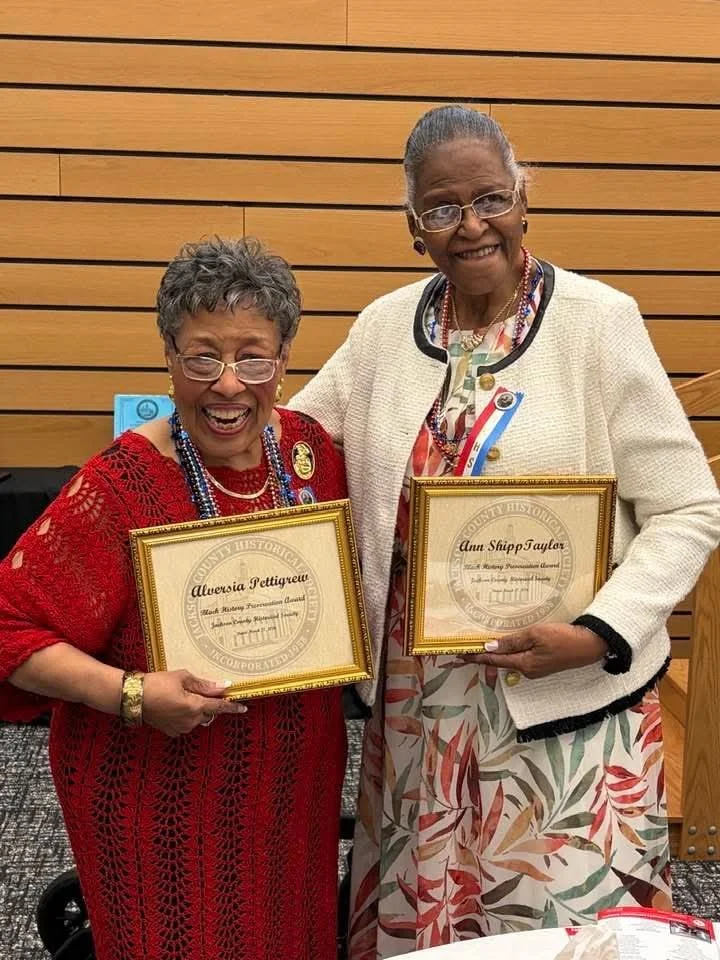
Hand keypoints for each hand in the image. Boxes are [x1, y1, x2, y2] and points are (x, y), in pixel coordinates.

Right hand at [141, 670, 246, 736]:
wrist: (133, 698)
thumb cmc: (157, 684)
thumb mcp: (182, 677)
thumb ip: (204, 684)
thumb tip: (222, 686)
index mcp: (195, 707)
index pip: (220, 707)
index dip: (232, 707)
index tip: (243, 707)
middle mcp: (190, 721)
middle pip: (209, 713)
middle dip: (208, 703)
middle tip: (198, 690)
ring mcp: (180, 728)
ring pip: (197, 719)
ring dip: (196, 709)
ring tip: (181, 695)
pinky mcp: (171, 731)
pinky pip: (185, 723)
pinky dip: (185, 715)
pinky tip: (174, 705)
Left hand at [470, 623, 607, 679]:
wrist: (590, 645)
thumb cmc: (563, 638)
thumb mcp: (535, 635)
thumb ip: (512, 642)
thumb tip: (490, 647)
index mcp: (524, 664)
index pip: (494, 660)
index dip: (477, 657)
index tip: (461, 654)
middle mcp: (528, 670)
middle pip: (501, 662)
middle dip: (484, 657)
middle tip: (467, 651)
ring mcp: (537, 669)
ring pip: (512, 661)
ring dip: (498, 654)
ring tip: (483, 646)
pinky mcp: (544, 664)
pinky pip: (522, 659)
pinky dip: (511, 653)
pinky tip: (507, 646)